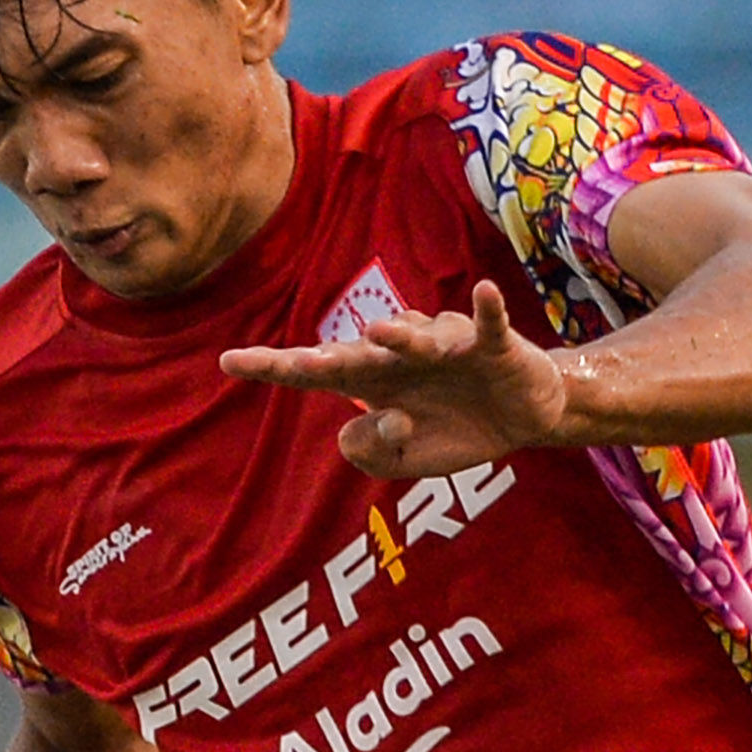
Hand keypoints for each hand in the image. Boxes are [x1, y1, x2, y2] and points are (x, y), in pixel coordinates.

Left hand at [216, 280, 576, 477]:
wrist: (522, 417)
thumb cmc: (457, 428)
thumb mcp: (407, 459)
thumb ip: (371, 455)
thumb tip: (346, 432)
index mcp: (373, 384)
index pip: (314, 374)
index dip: (274, 368)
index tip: (228, 361)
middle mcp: (401, 358)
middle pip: (359, 355)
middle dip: (331, 360)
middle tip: (303, 365)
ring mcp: (446, 347)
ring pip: (418, 341)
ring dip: (402, 340)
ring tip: (381, 336)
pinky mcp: (492, 346)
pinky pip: (488, 325)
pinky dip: (486, 311)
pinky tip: (485, 292)